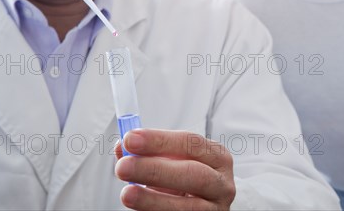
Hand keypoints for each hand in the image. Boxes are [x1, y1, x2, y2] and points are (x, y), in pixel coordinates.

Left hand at [114, 129, 235, 210]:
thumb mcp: (174, 162)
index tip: (131, 139)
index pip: (190, 143)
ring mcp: (214, 209)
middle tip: (124, 166)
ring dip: (153, 199)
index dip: (160, 140)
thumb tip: (122, 147)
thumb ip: (150, 153)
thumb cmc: (186, 180)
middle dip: (155, 169)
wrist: (202, 208)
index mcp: (217, 157)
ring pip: (188, 206)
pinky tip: (141, 210)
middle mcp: (221, 183)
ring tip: (127, 193)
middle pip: (193, 174)